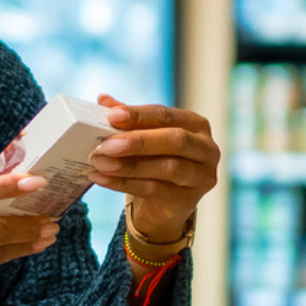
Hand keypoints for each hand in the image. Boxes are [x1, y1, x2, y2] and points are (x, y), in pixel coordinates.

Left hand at [88, 96, 219, 246]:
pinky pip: (155, 191)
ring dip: (129, 165)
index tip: (111, 116)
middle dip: (137, 141)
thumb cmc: (156, 162)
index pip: (166, 115)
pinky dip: (125, 184)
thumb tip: (103, 99)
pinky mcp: (189, 200)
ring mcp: (201, 176)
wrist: (163, 206)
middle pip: (175, 140)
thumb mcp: (145, 138)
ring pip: (167, 168)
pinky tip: (103, 179)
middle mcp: (206, 148)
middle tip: (105, 145)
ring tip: (100, 162)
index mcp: (195, 124)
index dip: (139, 115)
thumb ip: (129, 120)